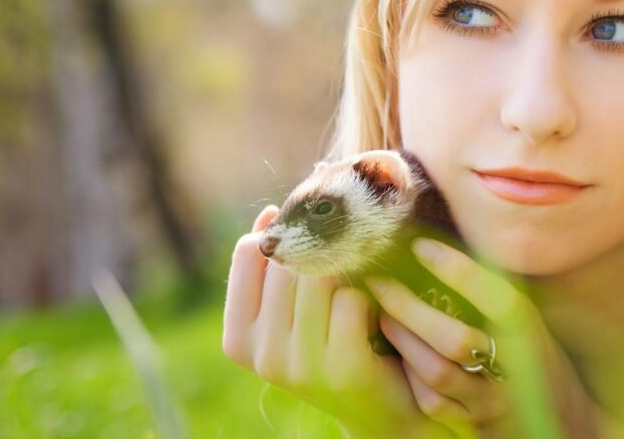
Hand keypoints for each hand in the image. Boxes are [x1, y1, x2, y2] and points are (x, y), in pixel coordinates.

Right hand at [222, 205, 455, 438]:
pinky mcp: (343, 368)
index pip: (249, 253)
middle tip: (345, 272)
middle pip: (290, 262)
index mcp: (239, 339)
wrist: (384, 409)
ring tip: (359, 296)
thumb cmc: (336, 345)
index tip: (308, 236)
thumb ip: (275, 272)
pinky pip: (353, 299)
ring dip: (349, 276)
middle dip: (323, 255)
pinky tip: (375, 317)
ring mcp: (300, 365)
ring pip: (321, 276)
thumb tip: (269, 215)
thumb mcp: (293, 313)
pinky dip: (371, 298)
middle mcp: (263, 355)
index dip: (282, 233)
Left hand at [366, 238, 603, 437]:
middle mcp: (514, 370)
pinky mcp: (475, 426)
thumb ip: (496, 296)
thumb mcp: (532, 325)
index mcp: (531, 336)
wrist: (568, 422)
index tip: (420, 247)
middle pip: (456, 339)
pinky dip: (410, 377)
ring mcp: (493, 402)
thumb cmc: (540, 361)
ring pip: (438, 373)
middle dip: (410, 308)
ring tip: (381, 316)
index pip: (497, 299)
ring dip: (403, 342)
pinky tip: (397, 356)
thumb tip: (446, 249)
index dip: (458, 270)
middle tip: (379, 282)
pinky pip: (433, 403)